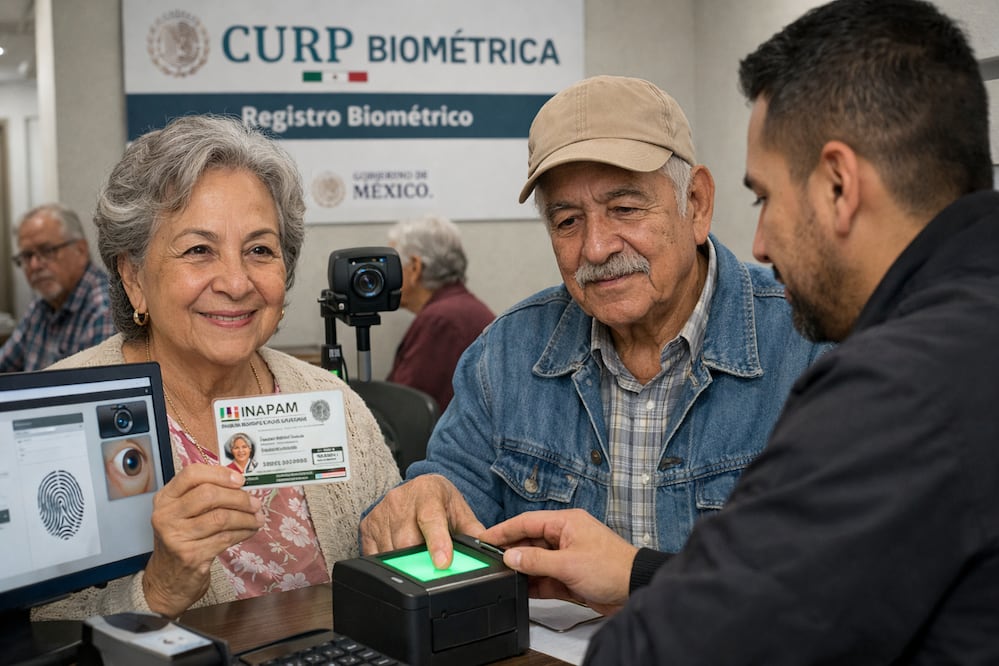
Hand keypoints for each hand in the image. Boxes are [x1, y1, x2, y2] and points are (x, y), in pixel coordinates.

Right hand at [143, 464, 263, 617]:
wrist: (168, 579)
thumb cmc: (182, 539)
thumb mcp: (183, 513)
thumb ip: (204, 494)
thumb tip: (239, 482)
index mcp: (165, 498)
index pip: (192, 474)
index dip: (220, 474)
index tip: (240, 480)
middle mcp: (166, 515)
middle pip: (209, 494)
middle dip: (239, 497)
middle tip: (255, 502)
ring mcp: (177, 537)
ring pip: (221, 518)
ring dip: (246, 517)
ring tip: (257, 518)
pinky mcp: (191, 556)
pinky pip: (226, 538)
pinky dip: (244, 532)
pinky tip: (250, 530)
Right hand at [360, 474, 484, 567]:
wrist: (420, 487)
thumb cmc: (440, 501)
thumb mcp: (460, 512)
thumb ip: (474, 532)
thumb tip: (490, 552)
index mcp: (428, 493)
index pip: (430, 519)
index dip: (437, 542)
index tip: (443, 562)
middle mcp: (401, 500)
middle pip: (407, 542)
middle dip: (419, 560)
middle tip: (431, 568)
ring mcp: (381, 512)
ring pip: (389, 551)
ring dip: (403, 564)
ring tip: (416, 559)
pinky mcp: (367, 525)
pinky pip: (374, 555)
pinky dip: (387, 564)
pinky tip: (398, 557)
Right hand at [478, 509, 638, 615]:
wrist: (636, 590)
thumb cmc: (612, 568)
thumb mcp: (568, 564)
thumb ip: (535, 561)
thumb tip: (510, 557)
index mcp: (566, 523)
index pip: (527, 522)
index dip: (504, 530)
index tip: (484, 538)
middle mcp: (565, 536)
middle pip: (529, 541)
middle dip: (511, 552)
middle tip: (489, 561)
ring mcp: (568, 557)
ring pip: (536, 561)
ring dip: (522, 570)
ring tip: (502, 576)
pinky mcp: (570, 576)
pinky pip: (545, 578)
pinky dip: (534, 584)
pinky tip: (522, 589)